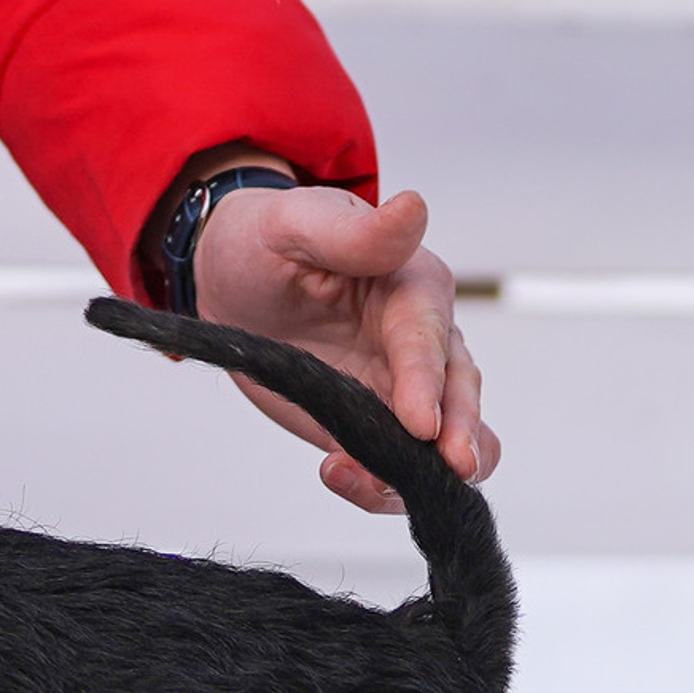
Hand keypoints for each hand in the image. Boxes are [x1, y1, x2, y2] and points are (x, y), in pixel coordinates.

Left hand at [190, 182, 498, 513]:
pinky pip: (397, 467)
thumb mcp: (297, 223)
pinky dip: (381, 484)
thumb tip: (413, 208)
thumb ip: (357, 232)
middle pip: (459, 397)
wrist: (233, 277)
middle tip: (449, 469)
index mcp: (415, 288)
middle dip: (459, 436)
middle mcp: (423, 342)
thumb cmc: (269, 240)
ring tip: (374, 483)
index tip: (424, 424)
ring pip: (448, 442)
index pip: (431, 339)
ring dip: (425, 473)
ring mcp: (403, 390)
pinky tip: (341, 475)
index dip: (428, 383)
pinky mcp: (373, 424)